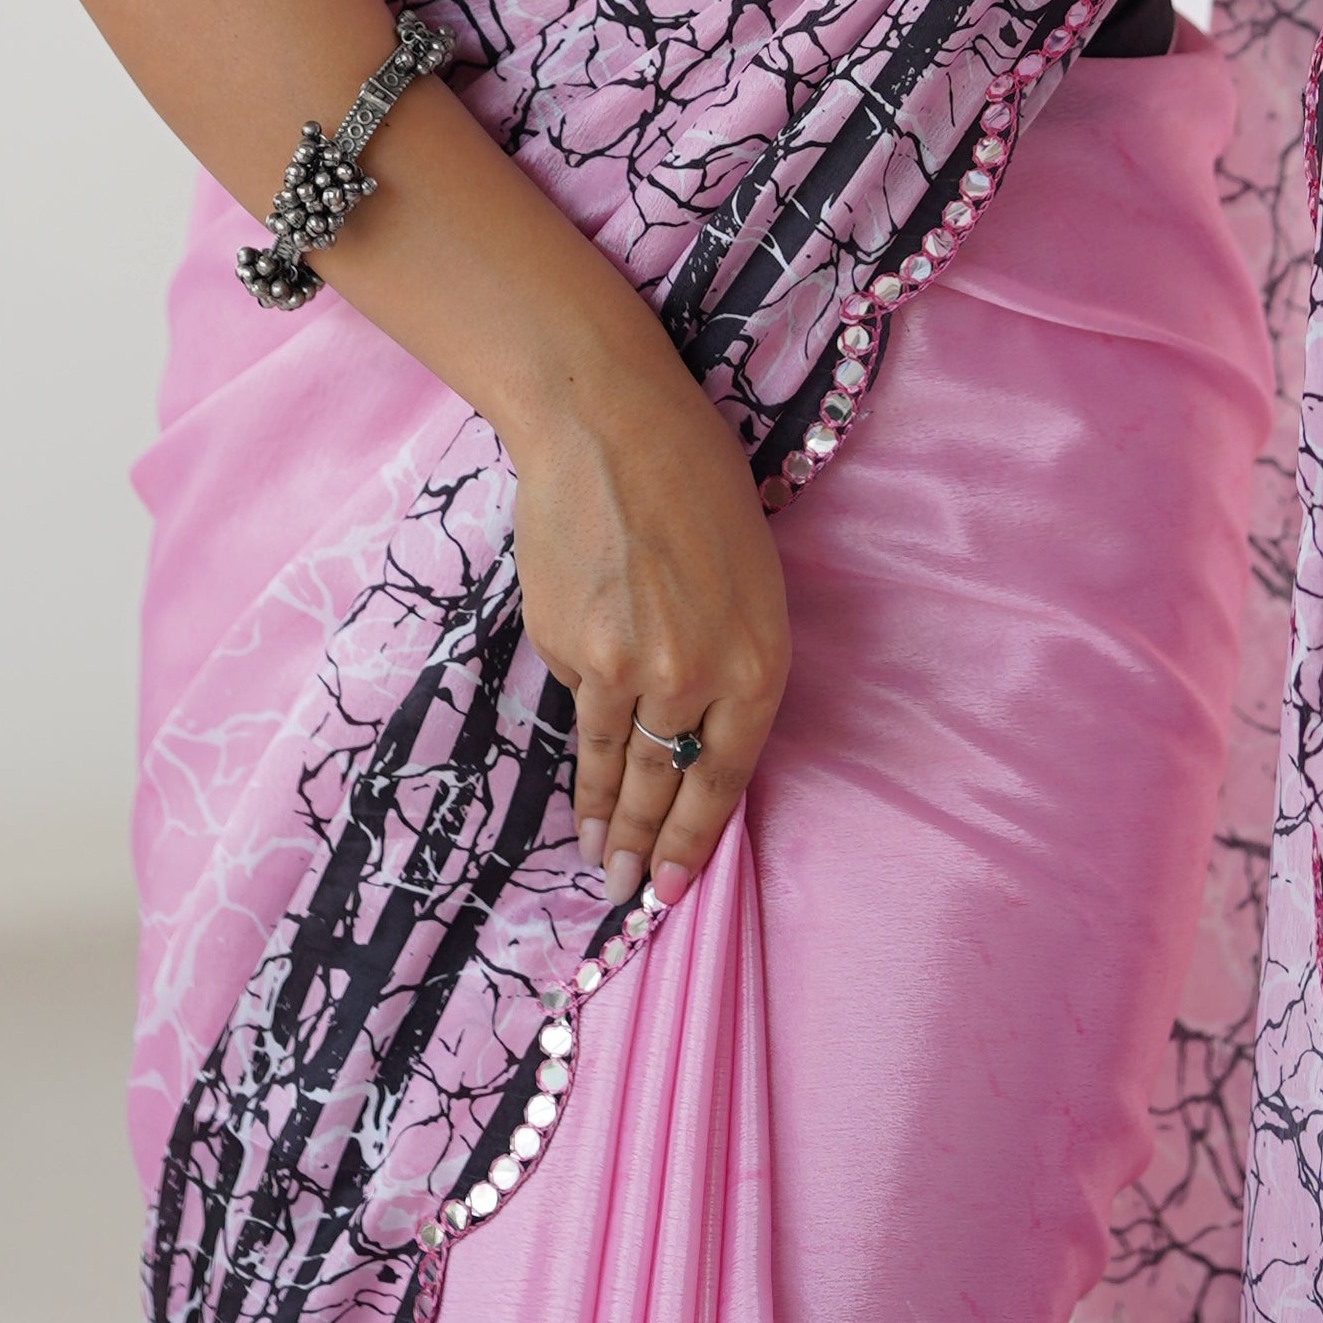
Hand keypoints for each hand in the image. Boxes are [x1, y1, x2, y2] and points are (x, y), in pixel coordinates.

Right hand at [512, 336, 791, 912]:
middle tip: (628, 893)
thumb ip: (728, 664)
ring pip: (614, 762)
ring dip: (602, 819)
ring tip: (595, 858)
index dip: (697, 839)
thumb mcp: (751, 581)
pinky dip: (581, 734)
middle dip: (645, 848)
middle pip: (667, 785)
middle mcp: (694, 678)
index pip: (727, 778)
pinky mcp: (565, 648)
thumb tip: (689, 732)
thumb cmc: (697, 487)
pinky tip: (577, 773)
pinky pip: (578, 700)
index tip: (675, 886)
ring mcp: (624, 668)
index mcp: (757, 662)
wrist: (609, 428)